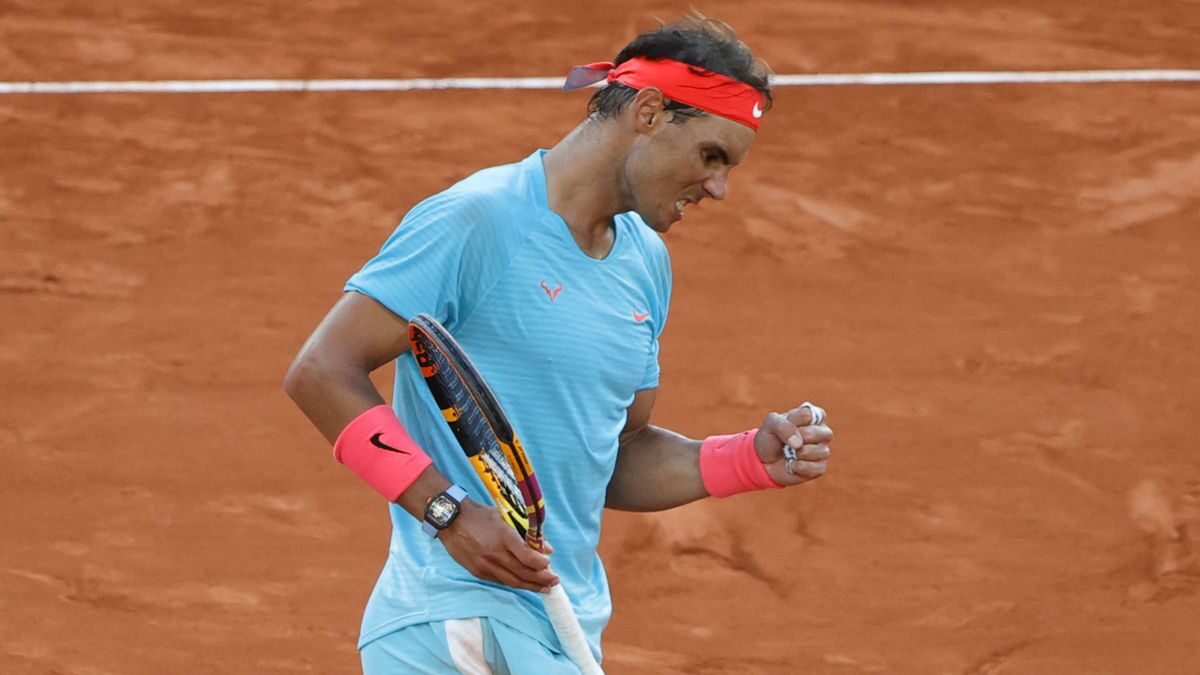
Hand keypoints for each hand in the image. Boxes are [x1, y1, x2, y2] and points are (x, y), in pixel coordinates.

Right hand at [437, 499, 559, 591]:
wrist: (451, 520)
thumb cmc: (480, 515)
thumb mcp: (505, 518)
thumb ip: (527, 533)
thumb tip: (547, 549)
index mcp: (504, 537)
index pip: (527, 557)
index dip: (541, 564)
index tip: (549, 564)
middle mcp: (495, 554)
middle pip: (522, 573)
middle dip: (541, 580)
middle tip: (554, 583)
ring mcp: (485, 565)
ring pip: (512, 581)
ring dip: (530, 586)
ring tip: (544, 589)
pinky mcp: (478, 572)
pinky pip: (500, 581)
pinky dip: (514, 583)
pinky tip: (524, 584)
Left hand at [754, 404, 832, 486]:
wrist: (765, 462)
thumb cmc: (771, 438)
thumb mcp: (770, 424)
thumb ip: (782, 425)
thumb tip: (799, 443)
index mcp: (813, 416)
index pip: (808, 414)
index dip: (792, 421)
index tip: (785, 424)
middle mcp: (822, 432)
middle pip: (818, 433)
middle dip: (797, 438)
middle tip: (787, 441)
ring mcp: (823, 450)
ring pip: (819, 451)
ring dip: (797, 454)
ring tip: (790, 453)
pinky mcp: (820, 468)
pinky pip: (815, 468)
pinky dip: (798, 467)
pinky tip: (792, 464)